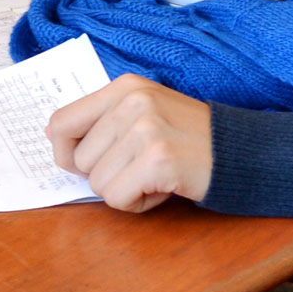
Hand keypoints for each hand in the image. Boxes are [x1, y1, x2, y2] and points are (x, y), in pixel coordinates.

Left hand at [46, 75, 212, 212]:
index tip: (83, 163)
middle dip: (106, 175)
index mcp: (123, 87)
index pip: (61, 121)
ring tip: (155, 176)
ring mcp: (145, 128)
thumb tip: (51, 137)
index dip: (64, 151)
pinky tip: (163, 189)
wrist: (241, 152)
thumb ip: (100, 122)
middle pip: (79, 160)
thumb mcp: (143, 114)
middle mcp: (132, 101)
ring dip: (124, 190)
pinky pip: (117, 198)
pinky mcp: (158, 158)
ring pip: (97, 183)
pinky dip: (138, 203)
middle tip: (142, 167)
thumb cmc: (187, 140)